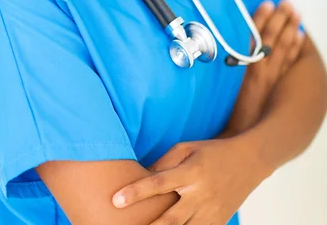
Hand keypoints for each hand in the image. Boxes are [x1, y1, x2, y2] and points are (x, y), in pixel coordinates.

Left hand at [112, 137, 264, 224]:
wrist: (249, 161)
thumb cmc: (212, 151)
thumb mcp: (187, 148)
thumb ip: (164, 163)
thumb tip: (140, 177)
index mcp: (191, 172)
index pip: (158, 184)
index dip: (136, 192)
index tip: (116, 200)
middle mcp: (201, 195)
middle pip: (170, 219)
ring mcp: (211, 212)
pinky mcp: (219, 222)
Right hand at [224, 0, 304, 135]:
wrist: (238, 136)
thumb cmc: (227, 112)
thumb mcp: (219, 86)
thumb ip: (222, 65)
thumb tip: (219, 47)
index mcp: (244, 67)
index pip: (255, 36)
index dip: (261, 18)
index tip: (267, 3)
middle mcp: (259, 70)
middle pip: (272, 38)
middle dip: (280, 19)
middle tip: (287, 3)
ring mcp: (271, 79)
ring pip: (283, 48)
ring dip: (290, 29)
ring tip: (295, 14)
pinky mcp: (277, 87)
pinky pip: (289, 63)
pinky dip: (295, 48)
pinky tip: (298, 37)